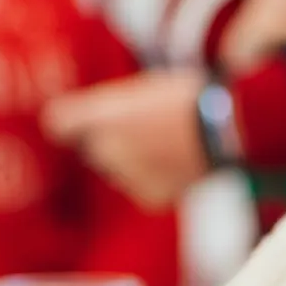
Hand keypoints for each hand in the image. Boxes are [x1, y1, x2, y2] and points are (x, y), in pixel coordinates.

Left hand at [42, 69, 207, 209]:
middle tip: (151, 131)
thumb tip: (116, 121)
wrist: (227, 129)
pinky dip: (160, 183)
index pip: (58, 123)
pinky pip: (145, 189)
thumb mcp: (147, 89)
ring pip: (122, 171)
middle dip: (116, 143)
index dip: (72, 122)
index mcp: (99, 113)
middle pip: (97, 148)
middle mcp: (104, 147)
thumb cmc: (191, 99)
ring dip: (139, 163)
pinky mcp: (147, 196)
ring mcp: (125, 175)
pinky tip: (182, 167)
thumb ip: (120, 109)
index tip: (84, 123)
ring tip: (172, 147)